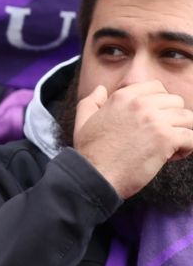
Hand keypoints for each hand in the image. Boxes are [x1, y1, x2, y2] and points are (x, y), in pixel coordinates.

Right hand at [73, 80, 192, 198]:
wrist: (94, 177)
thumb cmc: (89, 154)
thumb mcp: (82, 123)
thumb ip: (91, 102)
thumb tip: (100, 89)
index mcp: (123, 97)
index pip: (157, 88)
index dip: (160, 104)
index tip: (153, 121)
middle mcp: (140, 104)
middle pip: (176, 102)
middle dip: (173, 119)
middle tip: (160, 137)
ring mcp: (155, 120)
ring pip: (188, 118)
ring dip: (182, 132)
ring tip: (170, 147)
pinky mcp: (166, 138)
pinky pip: (191, 137)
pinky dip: (187, 148)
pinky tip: (172, 156)